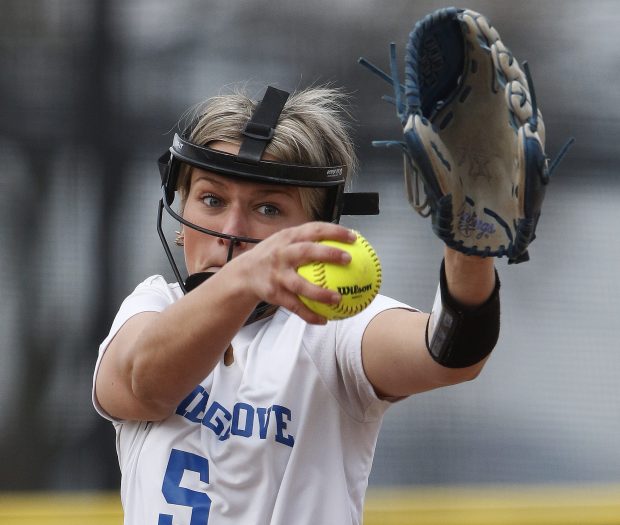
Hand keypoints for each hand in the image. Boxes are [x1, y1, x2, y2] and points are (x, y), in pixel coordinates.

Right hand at [227, 222, 355, 323]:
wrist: (244, 274)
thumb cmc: (274, 255)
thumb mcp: (286, 241)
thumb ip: (308, 239)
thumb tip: (341, 242)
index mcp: (288, 238)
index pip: (313, 230)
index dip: (334, 231)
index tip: (353, 237)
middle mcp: (282, 254)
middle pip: (307, 252)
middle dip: (328, 254)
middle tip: (349, 259)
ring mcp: (278, 274)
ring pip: (300, 285)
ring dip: (320, 293)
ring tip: (339, 298)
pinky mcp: (274, 293)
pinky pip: (295, 307)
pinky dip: (309, 315)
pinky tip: (324, 320)